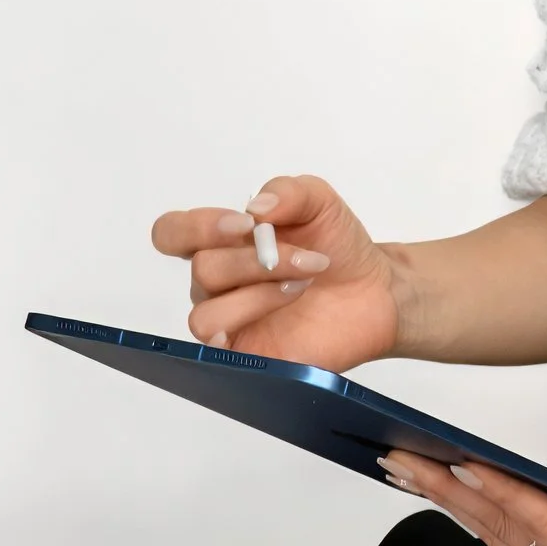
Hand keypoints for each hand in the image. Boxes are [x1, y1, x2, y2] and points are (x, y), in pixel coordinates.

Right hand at [150, 174, 402, 369]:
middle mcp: (217, 282)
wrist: (374, 292)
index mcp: (222, 242)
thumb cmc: (338, 246)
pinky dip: (243, 326)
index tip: (246, 225)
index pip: (173, 233)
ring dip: (258, 294)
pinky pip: (218, 348)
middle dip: (256, 261)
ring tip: (302, 286)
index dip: (198, 227)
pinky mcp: (245, 354)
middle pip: (201, 269)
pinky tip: (274, 315)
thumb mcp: (320, 202)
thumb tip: (256, 206)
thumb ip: (288, 191)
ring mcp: (229, 320)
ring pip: (206, 313)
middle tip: (307, 260)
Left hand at [381, 437, 546, 545]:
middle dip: (448, 492)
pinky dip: (483, 520)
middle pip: (500, 532)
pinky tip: (459, 498)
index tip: (458, 459)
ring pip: (500, 542)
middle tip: (398, 458)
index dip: (498, 488)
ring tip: (411, 470)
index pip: (536, 522)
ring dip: (456, 505)